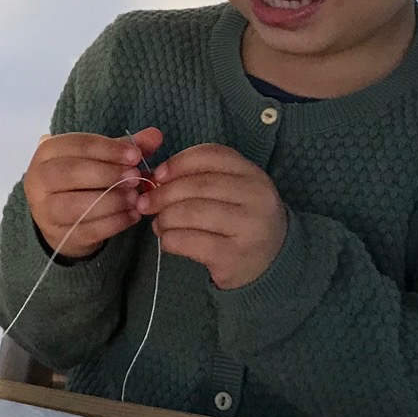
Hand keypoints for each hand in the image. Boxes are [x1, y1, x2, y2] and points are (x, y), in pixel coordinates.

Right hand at [23, 127, 165, 259]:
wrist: (62, 218)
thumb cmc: (83, 180)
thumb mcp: (102, 159)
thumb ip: (126, 147)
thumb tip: (155, 135)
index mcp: (47, 152)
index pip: (78, 145)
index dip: (108, 150)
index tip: (135, 156)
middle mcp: (38, 179)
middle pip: (72, 173)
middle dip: (108, 174)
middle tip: (136, 178)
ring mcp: (43, 210)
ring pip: (76, 205)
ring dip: (111, 201)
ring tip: (136, 199)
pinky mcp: (57, 235)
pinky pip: (86, 229)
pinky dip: (113, 223)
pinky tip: (133, 217)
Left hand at [143, 143, 287, 290]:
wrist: (271, 261)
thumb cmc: (242, 220)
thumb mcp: (233, 190)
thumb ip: (201, 178)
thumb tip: (155, 180)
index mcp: (253, 174)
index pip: (211, 155)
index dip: (178, 162)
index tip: (158, 175)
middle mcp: (256, 198)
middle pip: (198, 185)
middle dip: (163, 193)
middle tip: (145, 203)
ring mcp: (248, 228)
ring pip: (192, 212)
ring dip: (165, 217)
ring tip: (158, 223)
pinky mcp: (233, 256)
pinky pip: (190, 241)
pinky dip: (170, 239)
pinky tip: (168, 240)